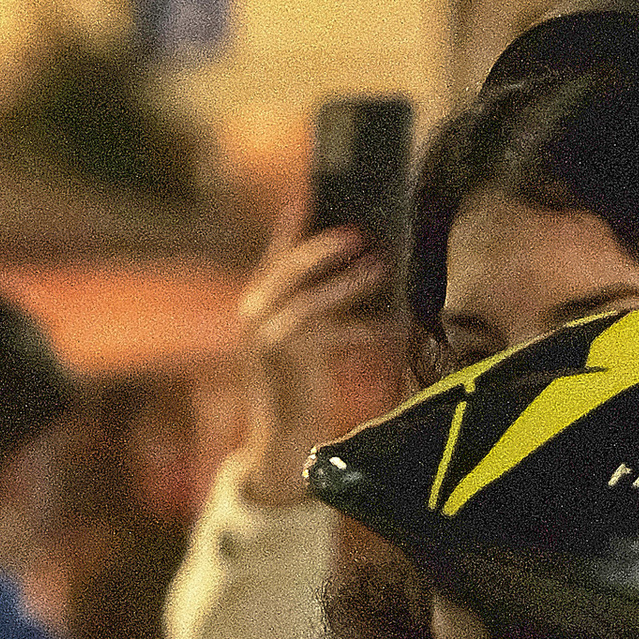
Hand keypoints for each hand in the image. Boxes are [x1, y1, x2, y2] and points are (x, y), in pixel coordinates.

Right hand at [235, 197, 406, 507]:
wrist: (282, 440)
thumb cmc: (300, 389)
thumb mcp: (303, 343)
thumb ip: (315, 309)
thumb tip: (357, 269)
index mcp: (255, 306)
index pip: (273, 256)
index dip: (289, 227)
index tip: (307, 198)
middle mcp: (253, 315)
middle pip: (289, 267)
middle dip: (324, 246)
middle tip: (359, 232)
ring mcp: (266, 337)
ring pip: (311, 297)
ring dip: (349, 282)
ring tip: (380, 266)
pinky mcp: (286, 359)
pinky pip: (329, 333)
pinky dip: (359, 329)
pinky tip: (385, 327)